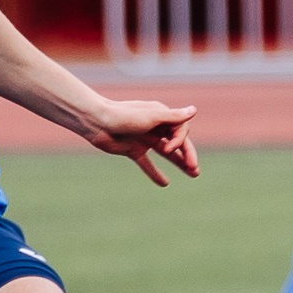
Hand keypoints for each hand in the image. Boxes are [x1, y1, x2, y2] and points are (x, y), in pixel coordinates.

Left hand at [85, 100, 200, 185]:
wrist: (97, 122)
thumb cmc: (124, 116)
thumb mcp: (151, 117)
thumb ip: (173, 117)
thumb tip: (194, 110)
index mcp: (162, 116)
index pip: (180, 130)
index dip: (179, 142)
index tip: (169, 149)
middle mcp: (156, 127)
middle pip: (177, 142)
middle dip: (187, 155)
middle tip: (195, 169)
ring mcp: (145, 139)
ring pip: (166, 154)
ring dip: (179, 163)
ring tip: (193, 174)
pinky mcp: (133, 150)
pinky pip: (147, 163)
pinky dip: (155, 173)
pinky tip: (165, 183)